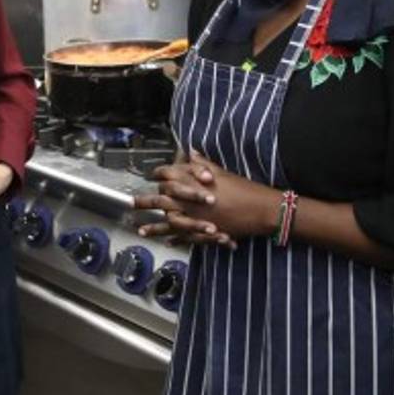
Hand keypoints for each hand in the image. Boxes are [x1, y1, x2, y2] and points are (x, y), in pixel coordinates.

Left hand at [134, 152, 274, 245]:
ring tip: (141, 230)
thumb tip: (191, 152)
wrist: (262, 210)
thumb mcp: (222, 173)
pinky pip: (185, 237)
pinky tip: (168, 242)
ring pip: (169, 223)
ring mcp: (195, 218)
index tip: (151, 176)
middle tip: (132, 203)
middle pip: (161, 200)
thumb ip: (203, 164)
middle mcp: (190, 201)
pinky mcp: (203, 232)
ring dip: (154, 227)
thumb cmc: (244, 190)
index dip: (159, 174)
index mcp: (193, 183)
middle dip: (145, 202)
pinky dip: (176, 239)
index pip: (169, 175)